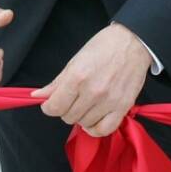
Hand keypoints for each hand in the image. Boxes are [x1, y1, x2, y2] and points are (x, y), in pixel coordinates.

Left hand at [31, 23, 151, 136]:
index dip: (49, 107)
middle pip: (68, 116)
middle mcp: (92, 91)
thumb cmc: (104, 46)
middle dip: (65, 110)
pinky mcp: (123, 107)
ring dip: (81, 117)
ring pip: (84, 123)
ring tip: (84, 105)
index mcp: (77, 77)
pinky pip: (105, 129)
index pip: (55, 107)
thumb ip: (57, 82)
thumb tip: (38, 95)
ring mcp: (109, 101)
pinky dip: (96, 129)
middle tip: (71, 100)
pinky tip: (93, 121)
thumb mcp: (75, 60)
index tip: (50, 104)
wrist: (132, 42)